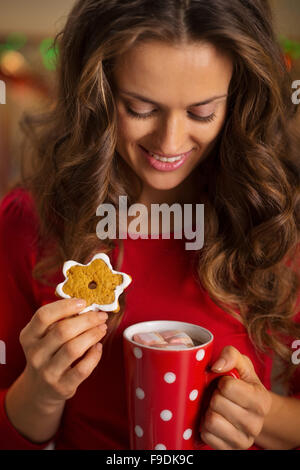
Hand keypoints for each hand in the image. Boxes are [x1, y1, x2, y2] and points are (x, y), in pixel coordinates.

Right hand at [19, 298, 107, 412]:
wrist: (40, 389)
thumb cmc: (48, 354)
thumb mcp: (44, 337)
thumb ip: (59, 321)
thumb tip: (86, 306)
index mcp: (28, 336)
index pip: (43, 316)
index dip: (65, 306)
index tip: (83, 302)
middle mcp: (35, 354)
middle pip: (62, 330)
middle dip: (87, 320)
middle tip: (101, 315)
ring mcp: (47, 372)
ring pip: (73, 349)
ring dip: (92, 335)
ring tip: (102, 328)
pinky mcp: (62, 386)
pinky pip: (82, 369)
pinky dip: (94, 356)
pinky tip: (98, 347)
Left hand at [200, 345, 271, 449]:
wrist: (250, 411)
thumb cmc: (243, 384)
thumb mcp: (242, 365)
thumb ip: (231, 355)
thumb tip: (217, 366)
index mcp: (260, 400)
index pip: (227, 387)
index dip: (221, 381)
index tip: (225, 383)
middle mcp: (255, 424)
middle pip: (216, 403)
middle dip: (213, 396)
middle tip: (219, 396)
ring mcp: (243, 440)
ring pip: (210, 421)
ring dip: (207, 411)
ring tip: (215, 408)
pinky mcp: (229, 450)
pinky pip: (206, 436)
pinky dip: (204, 426)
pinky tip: (214, 420)